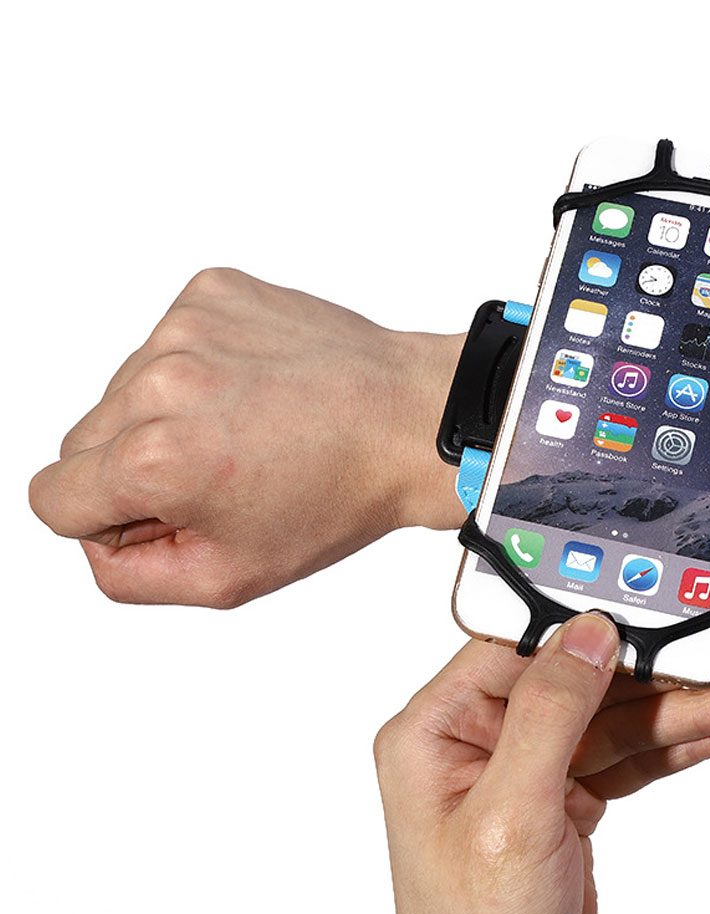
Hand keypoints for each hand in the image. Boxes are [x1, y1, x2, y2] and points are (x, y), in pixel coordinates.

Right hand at [29, 268, 462, 605]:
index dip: (105, 520)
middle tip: (218, 476)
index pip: (52, 498)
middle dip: (133, 468)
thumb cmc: (338, 497)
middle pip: (80, 441)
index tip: (167, 512)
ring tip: (247, 431)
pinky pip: (166, 343)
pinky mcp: (212, 292)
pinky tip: (255, 390)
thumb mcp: (230, 577)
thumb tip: (96, 538)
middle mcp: (158, 381)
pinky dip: (198, 370)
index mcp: (155, 459)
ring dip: (166, 417)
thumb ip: (130, 576)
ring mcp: (186, 327)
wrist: (408, 421)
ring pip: (121, 390)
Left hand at [375, 614, 709, 913]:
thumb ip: (548, 715)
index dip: (595, 621)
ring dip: (693, 708)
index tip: (661, 603)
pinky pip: (632, 756)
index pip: (521, 644)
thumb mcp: (511, 819)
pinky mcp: (568, 797)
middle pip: (586, 679)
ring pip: (620, 718)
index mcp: (437, 729)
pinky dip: (683, 745)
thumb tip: (586, 630)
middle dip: (668, 669)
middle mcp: (480, 738)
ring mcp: (529, 768)